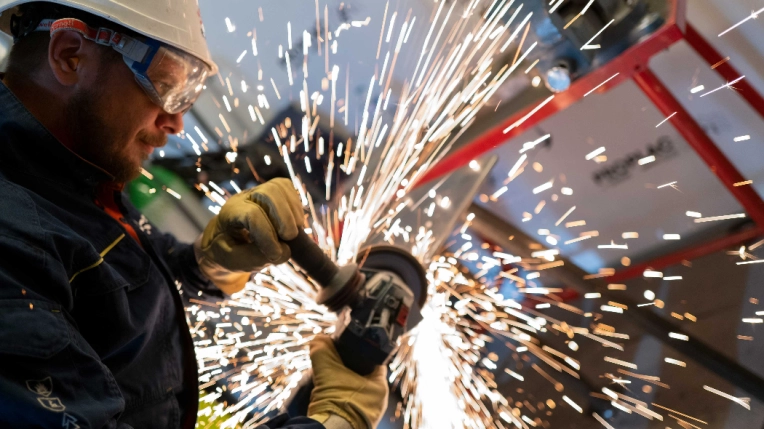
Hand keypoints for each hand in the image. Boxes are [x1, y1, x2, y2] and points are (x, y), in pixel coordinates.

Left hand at [195, 178, 302, 292]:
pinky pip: (287, 188)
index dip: (268, 236)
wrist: (227, 239)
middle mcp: (244, 197)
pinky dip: (295, 206)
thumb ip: (256, 259)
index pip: (252, 215)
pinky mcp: (271, 191)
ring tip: (291, 234)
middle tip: (289, 238)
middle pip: (268, 193)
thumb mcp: (233, 260)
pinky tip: (294, 224)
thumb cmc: (229, 250)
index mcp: (230, 213)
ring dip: (291, 212)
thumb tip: (285, 251)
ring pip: (279, 187)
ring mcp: (258, 191)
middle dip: (284, 217)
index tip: (275, 255)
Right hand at [307, 336, 388, 428]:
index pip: (374, 361)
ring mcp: (368, 414)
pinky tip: (327, 396)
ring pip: (354, 392)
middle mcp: (378, 402)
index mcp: (380, 387)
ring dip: (341, 385)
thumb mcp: (327, 370)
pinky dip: (339, 399)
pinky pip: (349, 405)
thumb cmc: (336, 403)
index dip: (359, 352)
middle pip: (362, 377)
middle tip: (334, 363)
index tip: (347, 347)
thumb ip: (322, 350)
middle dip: (347, 370)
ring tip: (328, 380)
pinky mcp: (356, 424)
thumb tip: (319, 339)